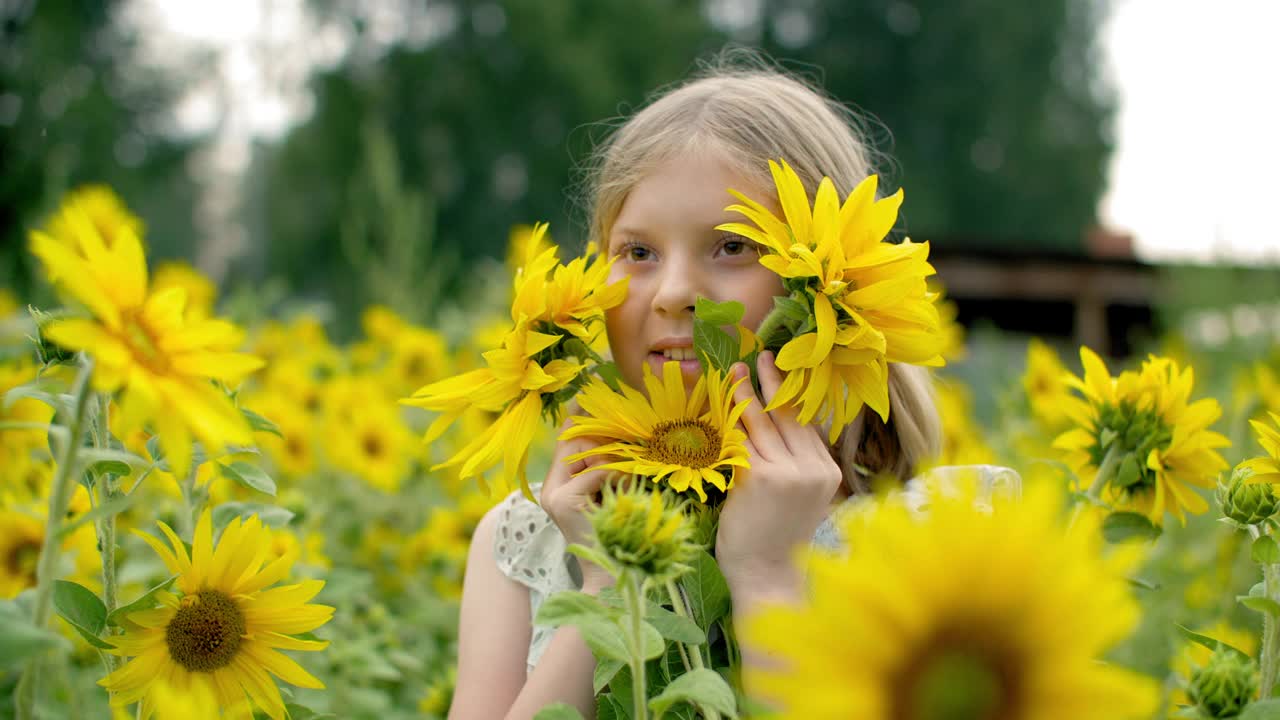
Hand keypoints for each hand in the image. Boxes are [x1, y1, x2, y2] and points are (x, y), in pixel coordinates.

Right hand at [540, 411, 617, 591]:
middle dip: (607, 445)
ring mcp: (552, 494)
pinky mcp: (562, 501)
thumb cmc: (618, 532)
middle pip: (578, 439)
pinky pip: (596, 471)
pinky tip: (626, 489)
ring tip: (629, 481)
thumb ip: (608, 465)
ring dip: (615, 461)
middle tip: (629, 462)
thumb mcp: (612, 493)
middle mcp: (549, 486)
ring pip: (588, 451)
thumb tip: (619, 429)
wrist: (612, 574)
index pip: (565, 436)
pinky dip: (617, 476)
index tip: (589, 388)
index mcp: (558, 482)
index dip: (577, 413)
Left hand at [715, 351, 842, 600]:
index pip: (807, 423)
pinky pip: (740, 441)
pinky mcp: (760, 478)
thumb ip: (793, 465)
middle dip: (772, 381)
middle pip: (788, 414)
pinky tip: (718, 406)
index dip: (792, 394)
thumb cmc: (776, 540)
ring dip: (745, 395)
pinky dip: (729, 422)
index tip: (780, 370)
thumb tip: (771, 427)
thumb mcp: (798, 499)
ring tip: (732, 373)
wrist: (767, 577)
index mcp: (827, 472)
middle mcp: (812, 468)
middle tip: (760, 356)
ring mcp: (787, 472)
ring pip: (761, 423)